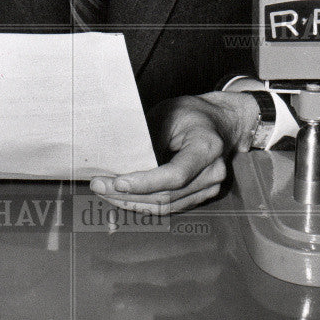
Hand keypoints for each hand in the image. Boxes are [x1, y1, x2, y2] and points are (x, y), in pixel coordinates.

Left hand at [90, 91, 258, 214]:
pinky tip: (124, 196)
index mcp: (207, 147)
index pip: (174, 175)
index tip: (117, 182)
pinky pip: (170, 206)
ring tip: (105, 192)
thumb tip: (120, 159)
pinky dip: (144, 203)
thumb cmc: (191, 113)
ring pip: (166, 206)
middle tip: (99, 186)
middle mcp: (212, 173)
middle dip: (129, 195)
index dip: (144, 182)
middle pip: (167, 195)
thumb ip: (149, 137)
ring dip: (132, 203)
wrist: (220, 122)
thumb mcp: (168, 113)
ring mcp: (209, 189)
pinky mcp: (200, 196)